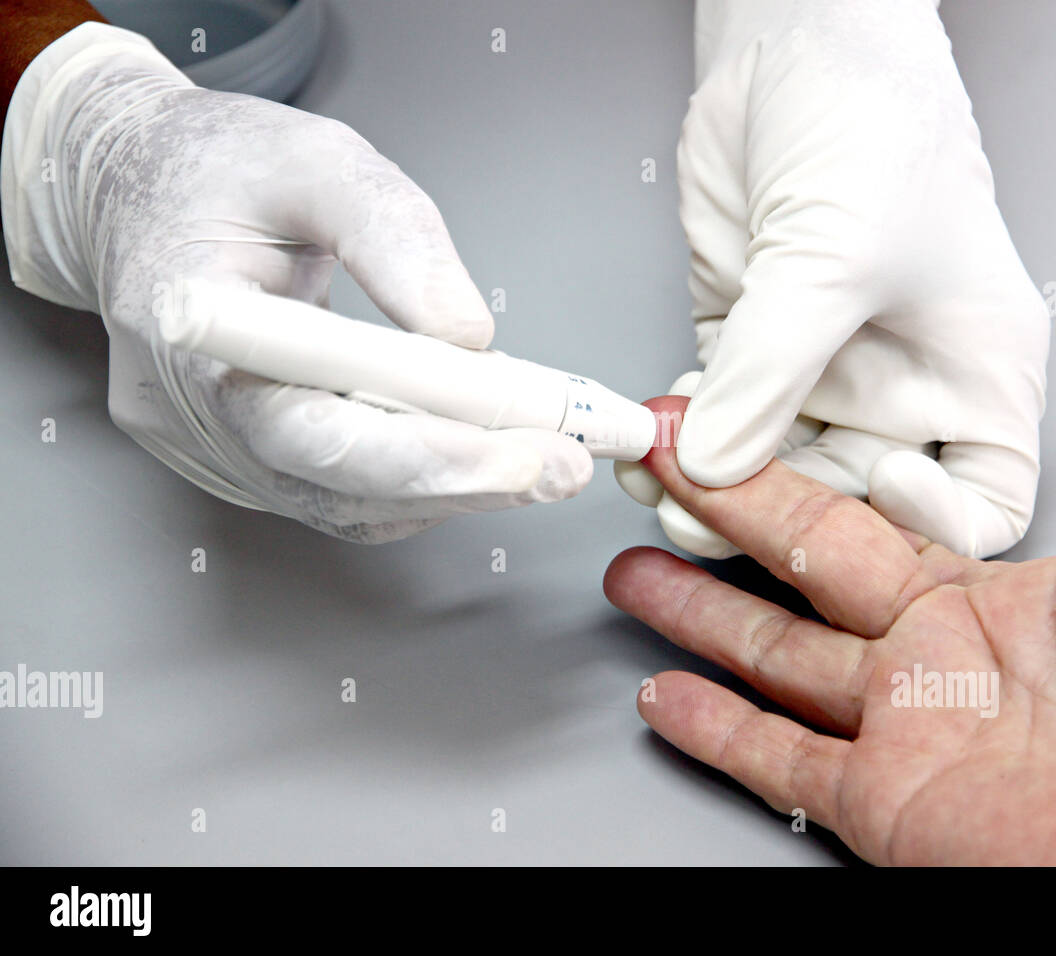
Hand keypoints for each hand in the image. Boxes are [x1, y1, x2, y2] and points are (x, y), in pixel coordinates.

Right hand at [1, 23, 590, 542]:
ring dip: (451, 489)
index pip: (316, 427)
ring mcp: (210, 445)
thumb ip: (396, 238)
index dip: (430, 454)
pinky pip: (335, 492)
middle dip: (467, 481)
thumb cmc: (217, 168)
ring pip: (344, 502)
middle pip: (339, 484)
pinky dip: (414, 483)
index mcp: (192, 323)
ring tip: (543, 459)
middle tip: (565, 465)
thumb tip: (470, 337)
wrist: (139, 186)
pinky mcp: (238, 457)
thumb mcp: (317, 160)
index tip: (528, 453)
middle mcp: (192, 409)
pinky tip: (475, 457)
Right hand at [605, 329, 1055, 863]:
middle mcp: (936, 659)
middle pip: (797, 573)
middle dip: (720, 520)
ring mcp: (905, 731)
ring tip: (635, 576)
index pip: (863, 517)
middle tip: (658, 474)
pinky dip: (718, 732)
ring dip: (698, 617)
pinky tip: (668, 699)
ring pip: (773, 660)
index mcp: (993, 597)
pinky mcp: (887, 806)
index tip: (736, 428)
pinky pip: (782, 762)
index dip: (791, 471)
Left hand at [617, 0, 1048, 559]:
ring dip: (714, 485)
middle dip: (783, 515)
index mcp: (977, 370)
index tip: (875, 489)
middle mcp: (905, 385)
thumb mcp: (834, 257)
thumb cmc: (873, 119)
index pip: (985, 500)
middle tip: (711, 508)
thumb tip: (716, 466)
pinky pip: (720, 419)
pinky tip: (652, 433)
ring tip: (660, 476)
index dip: (936, 522)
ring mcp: (823, 372)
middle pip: (854, 500)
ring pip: (775, 471)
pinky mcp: (752, 348)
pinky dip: (683, 436)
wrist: (795, 42)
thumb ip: (771, 374)